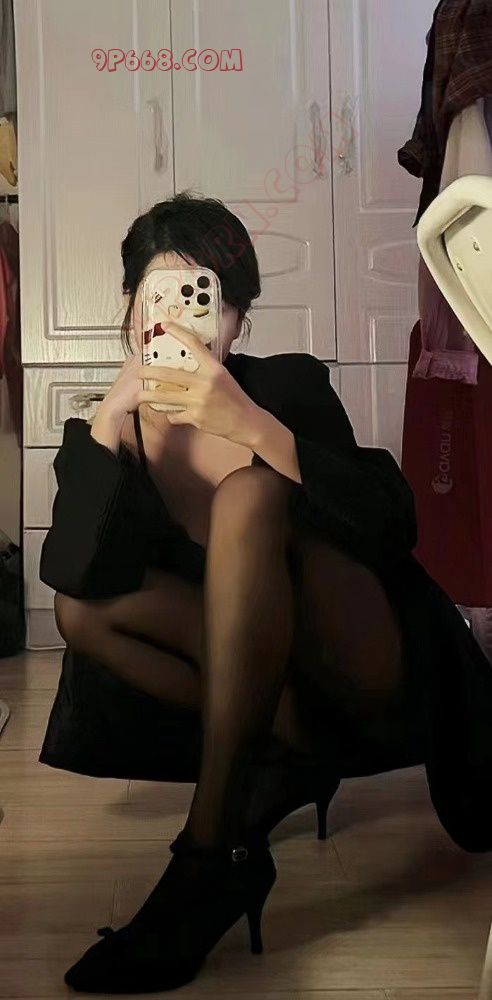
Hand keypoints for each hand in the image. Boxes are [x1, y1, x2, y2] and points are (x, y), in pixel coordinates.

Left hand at [138, 325, 261, 444]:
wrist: (246, 422)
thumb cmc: (235, 399)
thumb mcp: (223, 377)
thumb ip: (206, 369)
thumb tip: (186, 362)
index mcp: (214, 368)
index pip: (194, 344)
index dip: (178, 332)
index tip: (165, 326)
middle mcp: (205, 383)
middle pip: (169, 374)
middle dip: (149, 373)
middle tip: (139, 371)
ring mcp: (198, 401)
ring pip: (165, 397)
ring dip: (149, 397)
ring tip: (140, 396)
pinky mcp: (195, 417)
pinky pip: (175, 414)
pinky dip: (171, 414)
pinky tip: (173, 413)